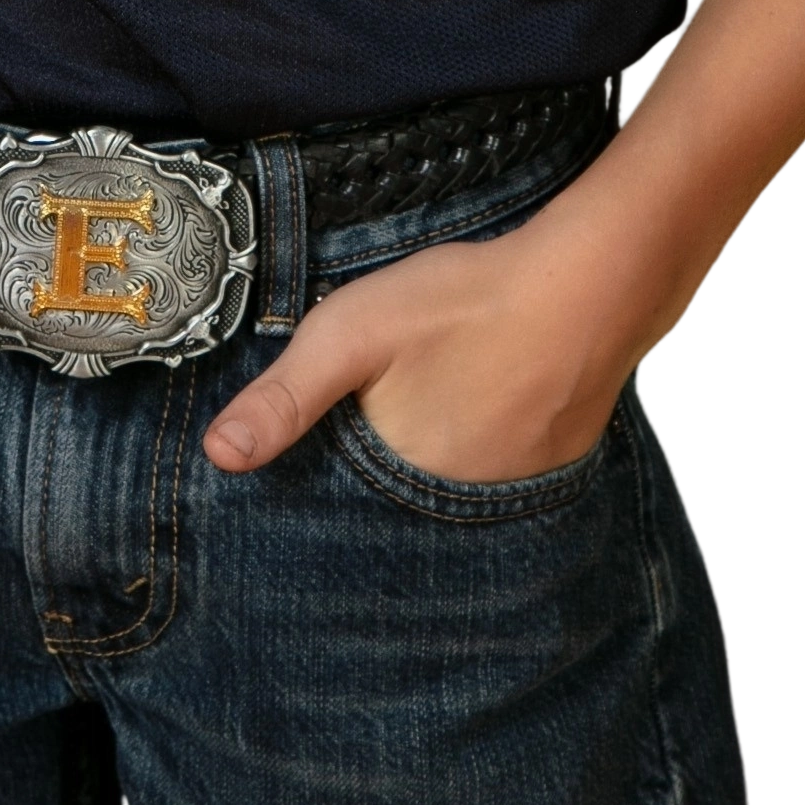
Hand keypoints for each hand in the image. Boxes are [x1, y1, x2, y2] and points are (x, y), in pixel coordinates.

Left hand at [201, 220, 630, 484]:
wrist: (587, 283)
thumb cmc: (464, 304)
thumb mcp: (352, 334)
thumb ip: (286, 397)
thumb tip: (217, 457)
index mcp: (404, 493)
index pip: (345, 520)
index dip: (322, 496)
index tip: (313, 467)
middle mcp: (463, 514)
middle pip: (398, 510)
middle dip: (374, 484)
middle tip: (378, 422)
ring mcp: (517, 496)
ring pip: (449, 493)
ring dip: (429, 469)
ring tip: (426, 414)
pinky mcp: (554, 469)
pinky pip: (497, 476)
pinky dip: (479, 451)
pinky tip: (476, 405)